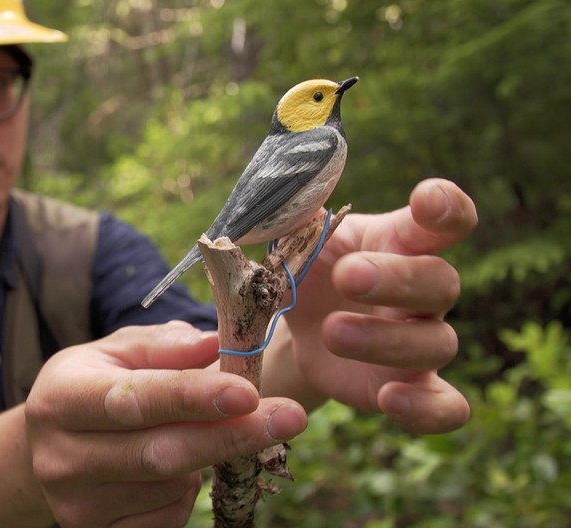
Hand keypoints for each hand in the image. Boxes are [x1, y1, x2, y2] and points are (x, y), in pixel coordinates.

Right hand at [25, 322, 306, 527]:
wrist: (49, 448)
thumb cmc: (95, 386)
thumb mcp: (118, 351)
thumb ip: (165, 345)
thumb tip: (216, 344)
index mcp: (61, 398)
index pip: (134, 399)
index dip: (193, 398)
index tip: (248, 392)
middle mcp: (60, 457)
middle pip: (160, 453)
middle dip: (230, 435)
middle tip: (290, 417)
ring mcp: (75, 506)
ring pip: (171, 486)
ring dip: (203, 459)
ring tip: (190, 432)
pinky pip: (167, 519)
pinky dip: (186, 492)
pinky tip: (174, 468)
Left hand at [282, 178, 477, 432]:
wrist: (292, 324)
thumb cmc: (307, 268)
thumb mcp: (296, 239)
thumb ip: (296, 217)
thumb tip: (286, 191)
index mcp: (400, 242)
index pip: (445, 220)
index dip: (447, 208)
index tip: (427, 201)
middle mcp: (422, 292)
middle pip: (440, 280)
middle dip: (396, 278)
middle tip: (348, 276)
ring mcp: (420, 341)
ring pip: (436, 342)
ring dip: (386, 338)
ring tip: (334, 332)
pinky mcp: (409, 386)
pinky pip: (445, 407)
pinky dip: (427, 410)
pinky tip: (390, 399)